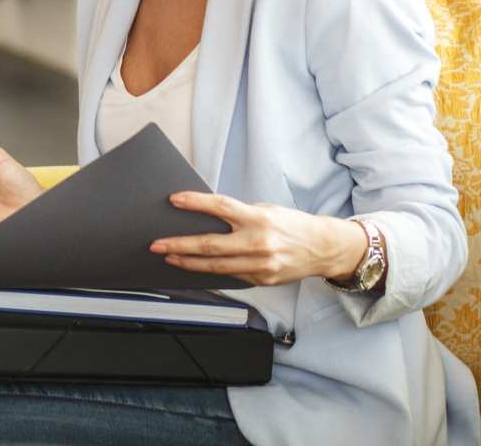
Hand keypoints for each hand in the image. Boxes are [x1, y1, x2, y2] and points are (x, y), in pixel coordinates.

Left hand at [150, 192, 379, 287]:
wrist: (324, 248)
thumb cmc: (292, 225)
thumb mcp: (266, 211)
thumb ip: (238, 215)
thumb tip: (206, 217)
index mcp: (258, 219)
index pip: (219, 207)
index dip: (194, 203)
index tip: (174, 200)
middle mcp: (258, 243)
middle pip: (210, 245)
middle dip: (179, 244)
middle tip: (157, 243)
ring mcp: (260, 265)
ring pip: (215, 266)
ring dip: (188, 262)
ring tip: (169, 257)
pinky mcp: (262, 280)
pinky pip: (229, 276)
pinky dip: (209, 272)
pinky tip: (194, 268)